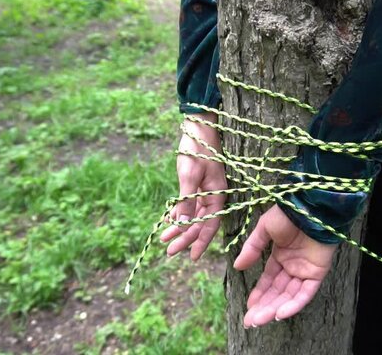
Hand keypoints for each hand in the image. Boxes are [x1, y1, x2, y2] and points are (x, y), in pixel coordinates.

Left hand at [159, 113, 226, 260]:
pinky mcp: (197, 184)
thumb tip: (183, 224)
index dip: (200, 241)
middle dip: (184, 237)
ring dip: (179, 227)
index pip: (210, 224)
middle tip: (169, 252)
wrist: (198, 125)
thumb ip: (187, 200)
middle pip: (200, 223)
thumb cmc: (197, 148)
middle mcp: (213, 195)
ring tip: (164, 239)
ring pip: (192, 215)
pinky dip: (178, 213)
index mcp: (217, 194)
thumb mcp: (189, 174)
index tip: (191, 256)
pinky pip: (188, 205)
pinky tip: (167, 221)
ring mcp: (205, 190)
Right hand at [233, 205, 336, 327]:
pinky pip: (305, 293)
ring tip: (261, 320)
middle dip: (264, 307)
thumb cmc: (287, 214)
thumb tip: (237, 267)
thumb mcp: (264, 229)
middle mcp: (293, 266)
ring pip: (290, 296)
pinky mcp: (318, 273)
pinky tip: (280, 313)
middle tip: (250, 321)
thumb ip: (252, 249)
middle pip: (277, 292)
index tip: (248, 308)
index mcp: (281, 256)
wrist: (309, 207)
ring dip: (275, 308)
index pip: (268, 281)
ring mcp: (305, 270)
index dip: (258, 294)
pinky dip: (294, 304)